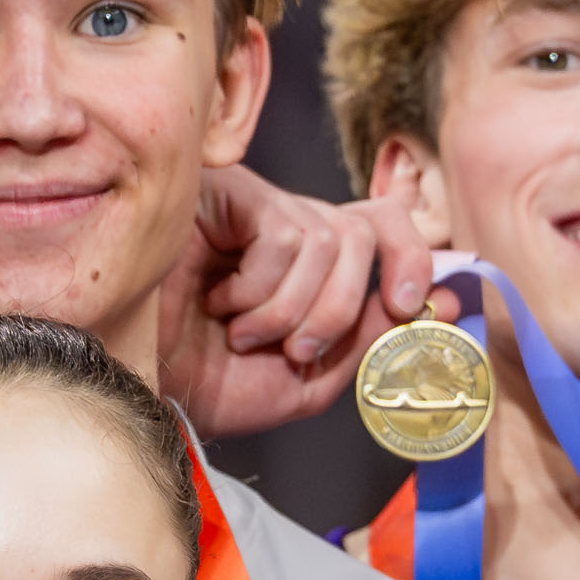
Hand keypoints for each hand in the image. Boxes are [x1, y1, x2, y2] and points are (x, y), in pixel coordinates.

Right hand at [153, 169, 435, 435]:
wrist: (143, 386)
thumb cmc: (211, 383)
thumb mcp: (309, 377)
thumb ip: (368, 339)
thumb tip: (436, 300)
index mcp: (315, 265)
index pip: (385, 226)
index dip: (415, 258)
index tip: (424, 306)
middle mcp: (292, 228)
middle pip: (367, 231)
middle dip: (346, 307)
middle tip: (300, 350)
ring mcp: (257, 207)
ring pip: (330, 240)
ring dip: (294, 310)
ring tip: (243, 335)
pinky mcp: (226, 194)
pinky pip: (286, 235)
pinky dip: (263, 289)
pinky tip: (221, 305)